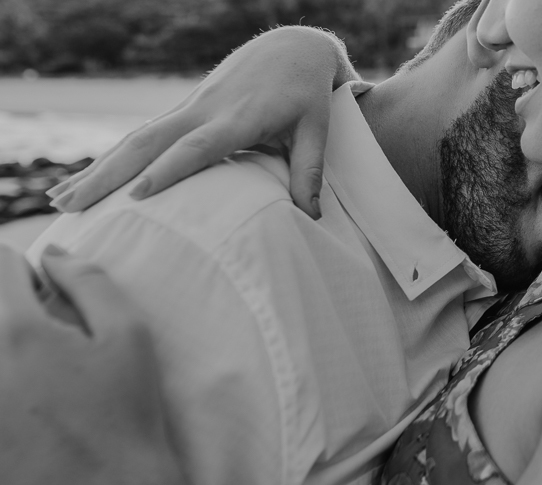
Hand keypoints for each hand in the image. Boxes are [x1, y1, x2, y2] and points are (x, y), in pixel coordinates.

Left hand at [0, 245, 171, 484]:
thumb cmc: (126, 419)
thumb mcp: (130, 339)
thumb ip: (90, 283)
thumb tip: (52, 253)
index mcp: (17, 331)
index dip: (17, 270)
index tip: (33, 291)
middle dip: (4, 316)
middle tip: (33, 347)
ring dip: (0, 357)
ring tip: (26, 385)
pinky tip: (15, 415)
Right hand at [48, 26, 357, 218]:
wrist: (293, 47)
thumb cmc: (309, 93)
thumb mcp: (317, 129)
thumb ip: (310, 170)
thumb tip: (310, 218)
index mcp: (238, 117)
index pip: (198, 146)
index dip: (169, 169)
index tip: (139, 194)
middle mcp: (205, 109)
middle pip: (147, 142)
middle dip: (108, 174)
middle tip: (70, 205)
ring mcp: (189, 108)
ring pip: (135, 138)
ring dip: (98, 169)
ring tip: (61, 200)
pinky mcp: (184, 109)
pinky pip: (143, 136)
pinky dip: (114, 159)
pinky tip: (90, 179)